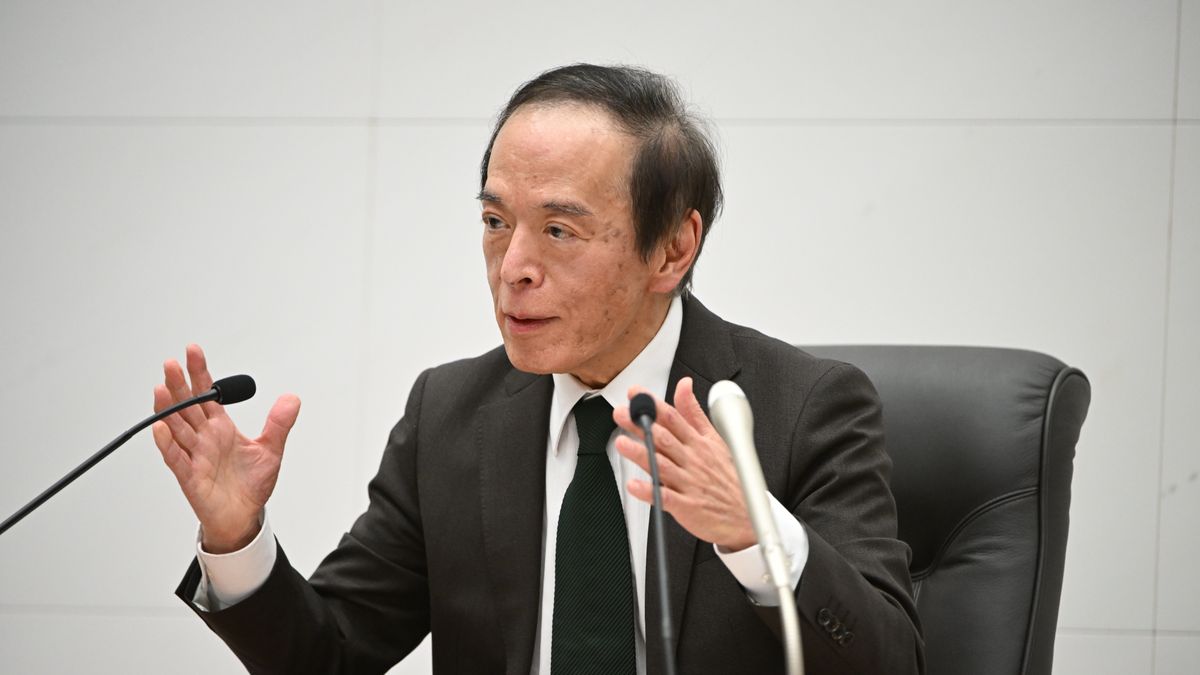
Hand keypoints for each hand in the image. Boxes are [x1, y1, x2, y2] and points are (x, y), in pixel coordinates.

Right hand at [151, 344, 299, 552]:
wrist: (243, 515)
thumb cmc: (251, 485)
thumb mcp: (272, 449)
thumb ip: (279, 423)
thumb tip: (292, 398)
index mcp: (221, 428)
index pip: (207, 395)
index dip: (200, 373)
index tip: (192, 352)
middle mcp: (204, 438)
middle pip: (187, 406)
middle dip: (179, 385)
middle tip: (171, 364)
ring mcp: (195, 455)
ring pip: (176, 428)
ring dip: (167, 409)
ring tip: (161, 388)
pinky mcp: (190, 476)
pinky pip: (175, 458)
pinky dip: (167, 444)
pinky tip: (160, 428)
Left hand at [613, 377, 754, 551]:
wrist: (746, 515)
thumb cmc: (727, 477)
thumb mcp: (715, 438)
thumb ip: (694, 412)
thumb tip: (683, 385)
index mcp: (698, 443)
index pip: (673, 419)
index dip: (653, 405)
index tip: (635, 393)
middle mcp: (692, 460)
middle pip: (664, 438)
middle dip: (642, 425)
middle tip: (622, 414)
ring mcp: (689, 483)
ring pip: (662, 465)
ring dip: (641, 454)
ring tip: (622, 444)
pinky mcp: (687, 507)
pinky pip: (666, 498)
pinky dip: (650, 491)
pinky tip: (634, 485)